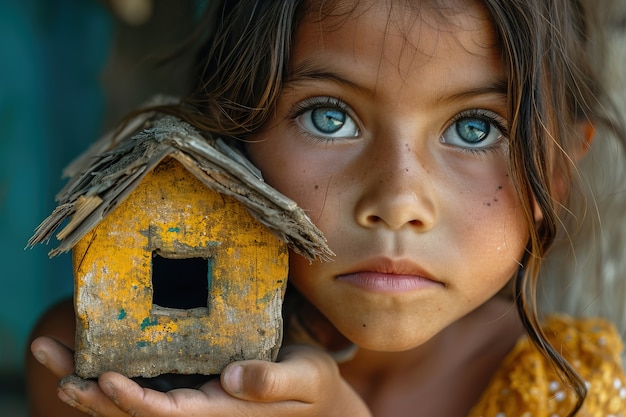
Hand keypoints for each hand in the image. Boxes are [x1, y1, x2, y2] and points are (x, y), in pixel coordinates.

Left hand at [32, 340, 370, 416]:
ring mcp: (191, 396)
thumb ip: (272, 382)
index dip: (131, 401)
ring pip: (131, 394)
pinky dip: (114, 365)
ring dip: (88, 378)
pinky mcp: (192, 381)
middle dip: (88, 390)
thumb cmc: (314, 386)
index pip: (165, 414)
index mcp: (219, 412)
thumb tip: (232, 376)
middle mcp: (196, 408)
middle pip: (131, 408)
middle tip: (49, 358)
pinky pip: (146, 379)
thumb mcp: (305, 379)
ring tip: (51, 352)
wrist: (316, 395)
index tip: (103, 379)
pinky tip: (93, 347)